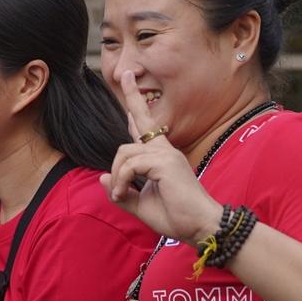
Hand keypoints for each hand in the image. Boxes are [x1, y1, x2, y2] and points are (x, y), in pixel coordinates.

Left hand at [106, 68, 221, 243]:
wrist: (199, 227)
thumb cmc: (175, 217)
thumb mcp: (141, 204)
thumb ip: (122, 191)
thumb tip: (102, 177)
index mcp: (161, 156)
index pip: (145, 126)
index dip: (136, 106)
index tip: (129, 82)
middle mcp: (165, 150)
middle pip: (141, 119)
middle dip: (132, 96)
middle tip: (125, 72)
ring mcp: (166, 154)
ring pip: (125, 151)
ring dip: (118, 175)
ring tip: (121, 194)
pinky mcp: (165, 162)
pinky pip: (131, 164)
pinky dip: (122, 180)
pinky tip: (124, 193)